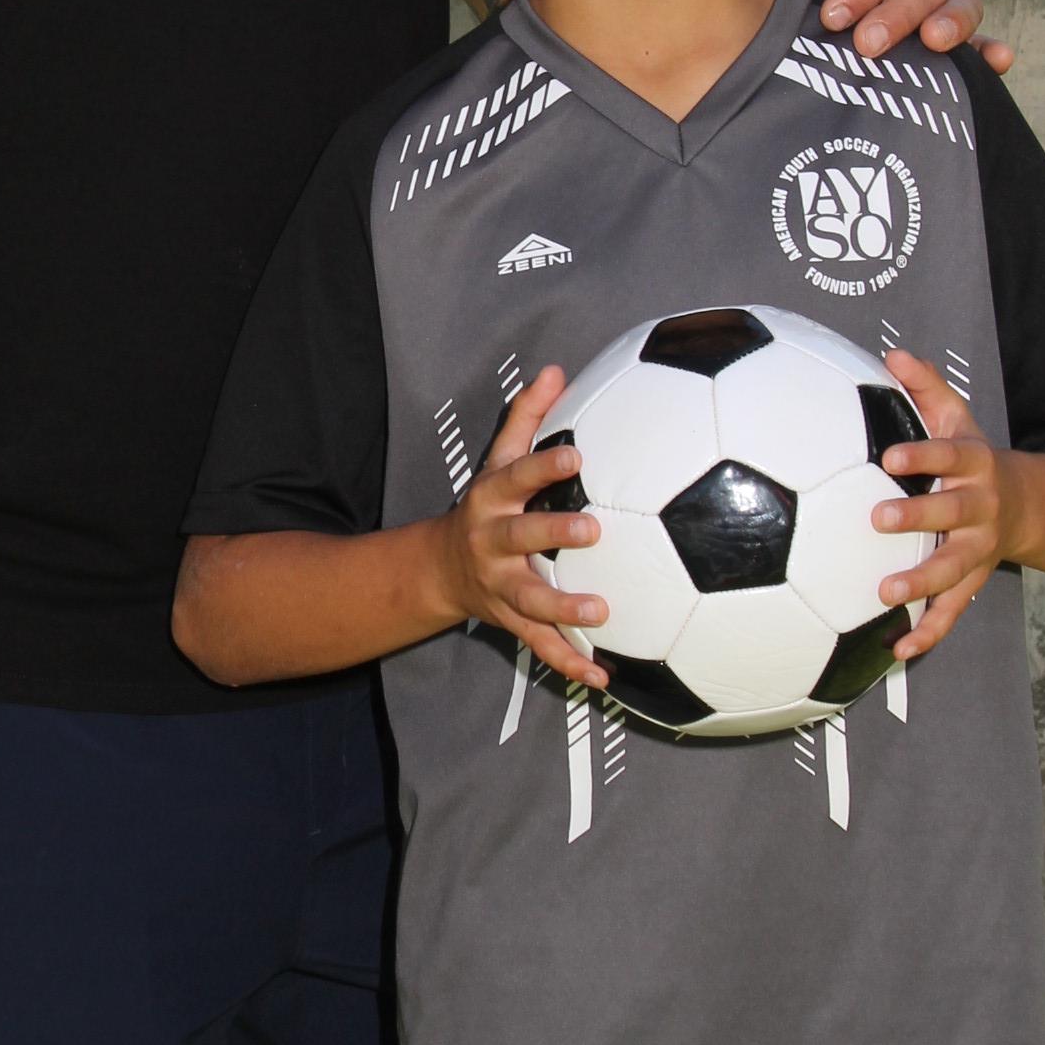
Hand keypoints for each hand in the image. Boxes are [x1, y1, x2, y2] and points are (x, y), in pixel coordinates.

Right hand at [433, 365, 611, 689]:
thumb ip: (526, 417)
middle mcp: (493, 543)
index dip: (544, 466)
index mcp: (492, 499)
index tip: (577, 456)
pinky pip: (541, 645)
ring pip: (530, 599)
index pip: (517, 477)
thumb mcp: (498, 460)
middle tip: (593, 531)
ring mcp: (500, 585)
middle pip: (521, 537)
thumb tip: (555, 369)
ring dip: (563, 607)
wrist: (441, 568)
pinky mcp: (511, 620)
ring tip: (601, 612)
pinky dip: (570, 662)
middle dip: (553, 534)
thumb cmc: (488, 505)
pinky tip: (603, 675)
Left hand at [770, 0, 1011, 73]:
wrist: (803, 24)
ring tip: (933, 43)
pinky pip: (978, 44)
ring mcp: (936, 6)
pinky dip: (989, 51)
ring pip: (961, 5)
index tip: (832, 18)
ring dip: (951, 24)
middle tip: (867, 45)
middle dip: (897, 14)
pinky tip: (998, 60)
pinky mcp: (948, 41)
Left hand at [872, 349, 1023, 660]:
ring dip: (921, 584)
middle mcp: (978, 508)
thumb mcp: (957, 418)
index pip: (949, 455)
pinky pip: (951, 612)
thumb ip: (926, 387)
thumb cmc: (973, 458)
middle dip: (917, 517)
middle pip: (951, 513)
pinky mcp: (970, 582)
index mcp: (974, 464)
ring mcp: (977, 550)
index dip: (921, 456)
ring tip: (885, 594)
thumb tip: (893, 354)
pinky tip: (896, 649)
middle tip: (877, 520)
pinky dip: (927, 632)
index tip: (888, 457)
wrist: (1027, 507)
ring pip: (952, 570)